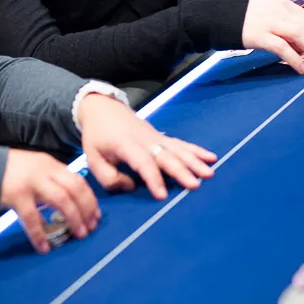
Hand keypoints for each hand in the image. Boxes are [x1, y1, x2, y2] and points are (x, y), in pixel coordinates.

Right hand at [0, 150, 99, 253]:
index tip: (96, 215)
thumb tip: (72, 198)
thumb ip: (52, 178)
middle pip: (74, 189)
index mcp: (52, 164)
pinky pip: (32, 218)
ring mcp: (32, 183)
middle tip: (91, 227)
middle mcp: (45, 171)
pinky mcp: (17, 196)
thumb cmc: (11, 171)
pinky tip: (45, 247)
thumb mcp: (36, 167)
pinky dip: (40, 234)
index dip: (90, 199)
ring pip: (61, 200)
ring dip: (74, 218)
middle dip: (86, 209)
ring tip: (79, 234)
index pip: (78, 180)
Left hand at [77, 94, 216, 199]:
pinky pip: (181, 143)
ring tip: (209, 173)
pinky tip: (211, 157)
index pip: (142, 162)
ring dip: (194, 161)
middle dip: (181, 170)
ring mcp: (156, 137)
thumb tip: (132, 187)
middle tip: (195, 185)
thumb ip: (109, 178)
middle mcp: (145, 140)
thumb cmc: (97, 136)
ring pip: (178, 149)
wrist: (103, 108)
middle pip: (166, 155)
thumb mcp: (92, 158)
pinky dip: (196, 150)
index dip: (153, 178)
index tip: (162, 195)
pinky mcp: (162, 136)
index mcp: (126, 145)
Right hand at [242, 0, 303, 73]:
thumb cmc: (244, 20)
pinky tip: (302, 70)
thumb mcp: (268, 16)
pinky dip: (295, 59)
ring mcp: (269, 22)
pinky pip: (283, 48)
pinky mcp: (259, 35)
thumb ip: (285, 26)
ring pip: (301, 35)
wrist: (218, 18)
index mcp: (283, 4)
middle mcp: (279, 11)